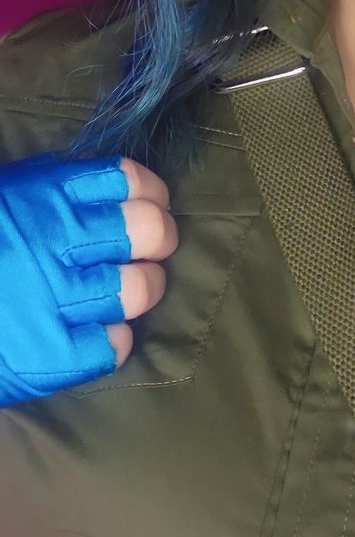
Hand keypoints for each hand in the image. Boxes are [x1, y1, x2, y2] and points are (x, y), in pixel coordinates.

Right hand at [0, 154, 178, 406]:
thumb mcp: (5, 201)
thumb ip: (52, 195)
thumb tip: (117, 194)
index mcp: (41, 195)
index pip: (127, 180)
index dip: (150, 194)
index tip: (149, 205)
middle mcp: (55, 240)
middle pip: (149, 232)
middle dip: (158, 240)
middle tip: (148, 251)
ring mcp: (54, 299)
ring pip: (140, 289)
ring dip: (140, 290)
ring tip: (121, 293)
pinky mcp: (50, 356)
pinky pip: (114, 345)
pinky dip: (112, 341)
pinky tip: (94, 334)